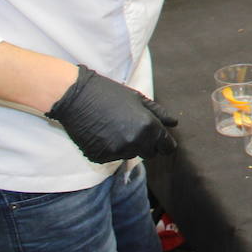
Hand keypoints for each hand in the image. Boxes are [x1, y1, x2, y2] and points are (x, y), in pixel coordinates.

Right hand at [46, 65, 177, 163]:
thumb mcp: (139, 99)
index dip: (164, 144)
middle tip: (133, 129)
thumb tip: (174, 123)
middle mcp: (135, 142)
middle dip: (146, 145)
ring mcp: (116, 151)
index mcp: (149, 127)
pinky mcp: (99, 157)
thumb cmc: (110, 94)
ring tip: (114, 127)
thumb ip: (159, 113)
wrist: (77, 97)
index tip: (161, 143)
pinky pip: (111, 158)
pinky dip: (109, 149)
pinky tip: (102, 134)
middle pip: (149, 154)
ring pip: (130, 155)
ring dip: (127, 146)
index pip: (166, 147)